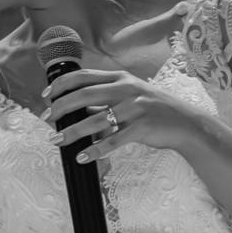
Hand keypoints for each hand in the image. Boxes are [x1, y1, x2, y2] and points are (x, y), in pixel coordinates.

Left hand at [40, 68, 206, 164]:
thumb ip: (103, 100)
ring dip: (72, 132)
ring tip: (56, 140)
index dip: (61, 84)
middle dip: (60, 107)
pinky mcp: (142, 127)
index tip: (46, 95)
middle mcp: (126, 89)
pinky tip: (81, 157)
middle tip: (46, 119)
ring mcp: (135, 107)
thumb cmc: (152, 110)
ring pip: (95, 120)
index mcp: (120, 78)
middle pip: (84, 95)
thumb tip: (74, 109)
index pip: (83, 76)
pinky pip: (112, 141)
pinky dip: (94, 150)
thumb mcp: (128, 96)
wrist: (185, 123)